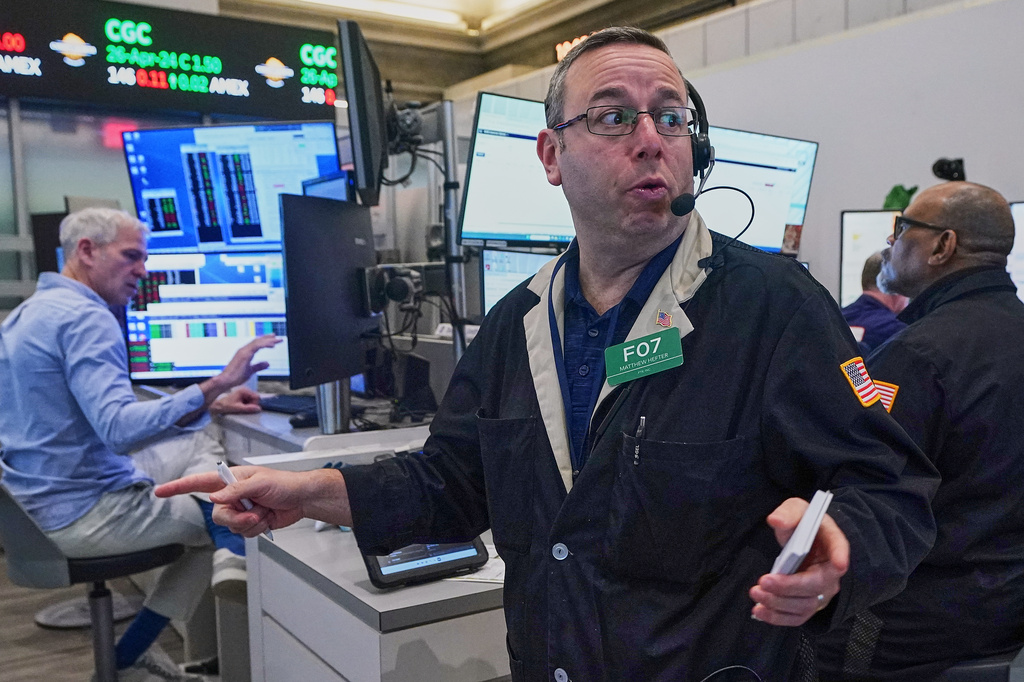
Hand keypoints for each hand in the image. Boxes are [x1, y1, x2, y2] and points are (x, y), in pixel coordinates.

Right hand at [154, 466, 351, 537]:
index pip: (199, 483)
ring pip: (231, 527)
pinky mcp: (250, 523)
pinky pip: (244, 534)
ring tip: (264, 513)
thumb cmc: (285, 483)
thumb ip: (236, 491)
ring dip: (250, 523)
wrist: (302, 499)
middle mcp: (232, 495)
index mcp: (231, 480)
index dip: (178, 487)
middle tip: (253, 513)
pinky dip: (256, 529)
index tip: (160, 491)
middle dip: (236, 518)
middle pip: (217, 514)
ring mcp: (241, 510)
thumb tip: (215, 498)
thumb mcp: (260, 483)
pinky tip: (267, 519)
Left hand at [211, 387, 261, 414]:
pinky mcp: (241, 396)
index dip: (255, 404)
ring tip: (241, 408)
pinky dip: (246, 405)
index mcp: (244, 390)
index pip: (257, 396)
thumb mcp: (237, 408)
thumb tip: (258, 409)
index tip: (250, 408)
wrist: (217, 405)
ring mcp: (243, 393)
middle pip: (255, 398)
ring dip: (249, 405)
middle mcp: (244, 390)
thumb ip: (248, 408)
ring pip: (252, 400)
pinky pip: (248, 401)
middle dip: (251, 404)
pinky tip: (241, 407)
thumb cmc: (225, 405)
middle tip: (245, 409)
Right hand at [217, 335, 280, 388]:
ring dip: (268, 340)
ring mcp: (243, 351)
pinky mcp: (244, 354)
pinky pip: (256, 346)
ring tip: (277, 340)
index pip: (256, 344)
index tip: (272, 339)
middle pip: (257, 341)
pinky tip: (272, 345)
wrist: (226, 380)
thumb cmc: (235, 377)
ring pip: (258, 342)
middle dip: (268, 338)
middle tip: (277, 336)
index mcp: (244, 353)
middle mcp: (244, 350)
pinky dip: (265, 344)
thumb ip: (258, 366)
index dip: (264, 340)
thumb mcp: (250, 371)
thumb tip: (268, 363)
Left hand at [749, 497, 849, 625]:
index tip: (839, 564)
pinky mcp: (808, 603)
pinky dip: (778, 617)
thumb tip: (776, 520)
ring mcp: (821, 591)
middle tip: (764, 581)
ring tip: (756, 593)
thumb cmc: (802, 525)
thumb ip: (788, 513)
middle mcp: (831, 571)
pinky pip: (797, 617)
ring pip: (805, 605)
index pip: (840, 547)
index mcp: (832, 542)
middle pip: (816, 585)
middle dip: (789, 587)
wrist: (804, 542)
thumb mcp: (796, 510)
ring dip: (779, 603)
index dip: (840, 556)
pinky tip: (759, 611)